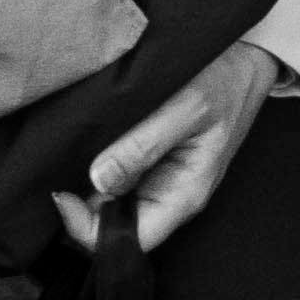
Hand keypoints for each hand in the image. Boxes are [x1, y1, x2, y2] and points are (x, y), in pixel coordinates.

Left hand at [61, 40, 283, 255]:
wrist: (243, 59)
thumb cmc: (224, 82)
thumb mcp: (185, 108)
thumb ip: (143, 145)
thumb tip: (99, 179)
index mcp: (182, 195)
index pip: (128, 239)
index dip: (88, 228)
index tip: (61, 194)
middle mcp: (169, 195)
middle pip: (114, 226)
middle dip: (82, 208)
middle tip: (57, 171)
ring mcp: (160, 180)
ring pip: (112, 203)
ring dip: (87, 187)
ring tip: (69, 156)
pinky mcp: (152, 162)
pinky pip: (117, 178)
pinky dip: (97, 167)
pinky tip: (85, 146)